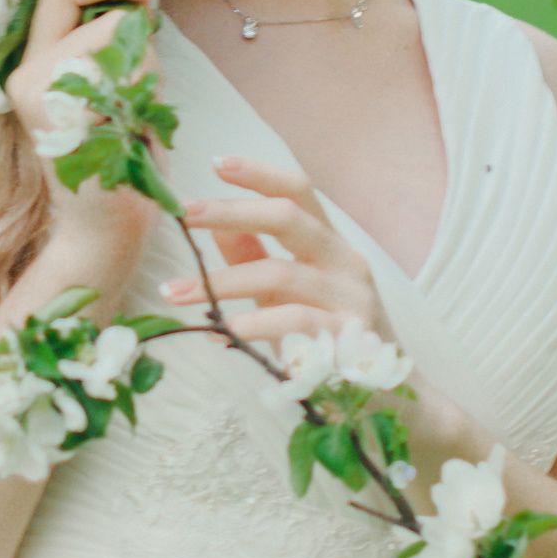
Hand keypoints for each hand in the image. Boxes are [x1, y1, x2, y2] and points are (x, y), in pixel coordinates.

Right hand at [3, 0, 164, 255]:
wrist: (106, 233)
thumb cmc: (120, 166)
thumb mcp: (119, 92)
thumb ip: (119, 44)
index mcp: (36, 64)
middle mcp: (26, 73)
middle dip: (130, 17)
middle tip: (148, 61)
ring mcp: (35, 91)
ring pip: (115, 33)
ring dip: (147, 67)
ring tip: (135, 117)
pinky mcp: (56, 110)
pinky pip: (122, 70)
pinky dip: (144, 95)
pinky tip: (132, 132)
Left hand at [166, 157, 392, 347]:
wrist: (382, 395)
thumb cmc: (325, 337)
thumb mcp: (285, 292)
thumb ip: (254, 257)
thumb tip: (215, 223)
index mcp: (330, 244)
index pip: (299, 191)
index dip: (260, 173)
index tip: (217, 162)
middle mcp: (346, 261)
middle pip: (289, 218)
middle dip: (232, 211)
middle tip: (184, 213)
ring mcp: (352, 298)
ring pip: (281, 273)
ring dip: (221, 282)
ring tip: (174, 291)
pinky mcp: (351, 338)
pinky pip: (295, 323)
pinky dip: (253, 324)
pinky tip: (220, 332)